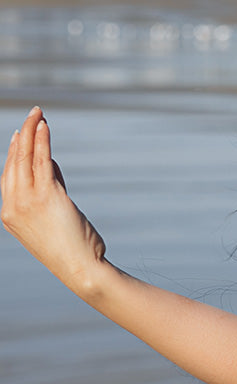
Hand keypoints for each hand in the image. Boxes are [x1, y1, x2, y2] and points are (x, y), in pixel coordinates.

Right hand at [1, 107, 108, 296]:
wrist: (81, 270)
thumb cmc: (72, 250)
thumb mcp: (55, 218)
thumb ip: (50, 189)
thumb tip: (49, 162)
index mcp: (9, 215)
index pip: (8, 177)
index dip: (14, 154)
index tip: (21, 136)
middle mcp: (13, 206)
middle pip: (13, 162)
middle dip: (22, 136)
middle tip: (32, 116)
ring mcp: (26, 200)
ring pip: (25, 157)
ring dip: (32, 132)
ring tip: (38, 113)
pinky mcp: (46, 196)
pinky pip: (41, 161)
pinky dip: (42, 141)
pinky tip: (45, 127)